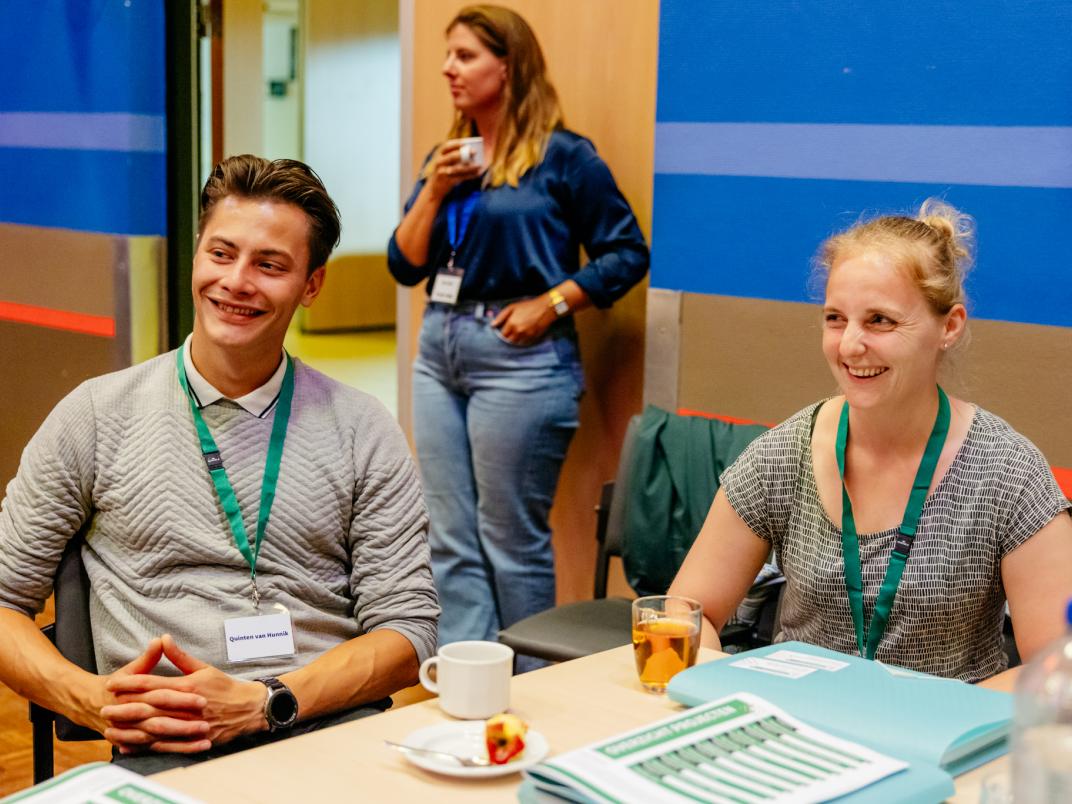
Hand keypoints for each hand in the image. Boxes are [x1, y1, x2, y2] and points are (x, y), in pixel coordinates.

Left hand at [102, 635, 265, 753]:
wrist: (248, 709)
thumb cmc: (224, 687)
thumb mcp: (204, 667)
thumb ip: (180, 656)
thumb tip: (164, 638)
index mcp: (188, 686)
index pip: (153, 684)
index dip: (130, 684)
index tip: (111, 683)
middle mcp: (186, 705)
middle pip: (150, 707)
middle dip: (125, 707)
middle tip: (103, 708)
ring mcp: (189, 724)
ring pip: (154, 727)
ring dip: (131, 728)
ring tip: (112, 727)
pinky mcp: (192, 739)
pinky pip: (165, 743)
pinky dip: (146, 744)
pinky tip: (131, 744)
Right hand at [424, 141, 482, 201]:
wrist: (433, 191)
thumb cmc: (442, 174)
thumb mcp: (444, 164)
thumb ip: (453, 159)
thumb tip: (471, 155)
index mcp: (438, 156)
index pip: (446, 147)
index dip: (456, 143)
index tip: (465, 142)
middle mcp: (439, 163)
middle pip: (452, 156)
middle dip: (464, 153)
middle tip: (474, 152)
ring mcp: (442, 173)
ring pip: (458, 168)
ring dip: (470, 167)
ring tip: (479, 165)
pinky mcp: (447, 182)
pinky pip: (461, 178)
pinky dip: (470, 175)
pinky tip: (477, 173)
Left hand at [491, 298, 555, 344]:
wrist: (545, 308)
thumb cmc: (528, 306)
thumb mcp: (512, 307)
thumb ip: (501, 316)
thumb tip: (492, 325)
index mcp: (511, 324)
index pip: (503, 335)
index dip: (503, 333)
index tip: (504, 331)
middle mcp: (518, 331)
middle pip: (509, 341)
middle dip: (509, 337)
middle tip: (511, 333)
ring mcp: (526, 335)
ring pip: (517, 343)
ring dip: (516, 340)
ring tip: (518, 334)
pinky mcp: (534, 338)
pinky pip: (525, 343)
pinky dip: (523, 340)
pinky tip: (524, 335)